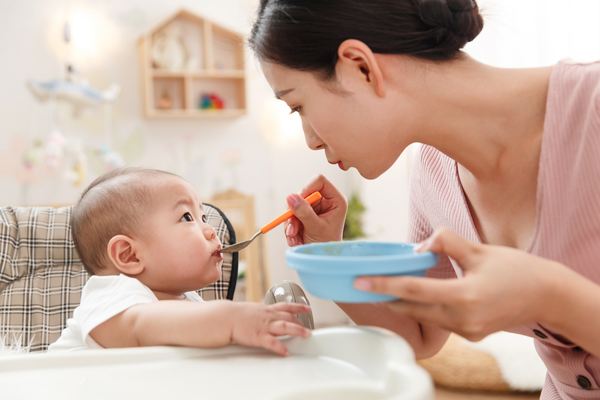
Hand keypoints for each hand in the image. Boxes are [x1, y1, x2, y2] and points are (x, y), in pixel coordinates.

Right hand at [230, 302, 310, 355]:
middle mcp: (268, 317)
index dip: (299, 307)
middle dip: (301, 323)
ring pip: (285, 327)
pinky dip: (280, 347)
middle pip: (289, 318)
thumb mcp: (253, 309)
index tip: (308, 309)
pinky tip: (285, 352)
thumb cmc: (237, 315)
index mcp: (267, 310)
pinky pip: (271, 342)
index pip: (286, 306)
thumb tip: (269, 314)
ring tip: (306, 335)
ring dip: (297, 331)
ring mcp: (264, 326)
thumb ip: (264, 313)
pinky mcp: (258, 336)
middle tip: (309, 330)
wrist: (225, 317)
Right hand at [284, 175, 346, 245]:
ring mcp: (313, 208)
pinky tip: (295, 240)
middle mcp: (324, 201)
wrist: (321, 260)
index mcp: (335, 200)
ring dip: (290, 223)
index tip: (298, 202)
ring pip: (293, 205)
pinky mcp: (303, 216)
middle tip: (292, 228)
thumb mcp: (316, 228)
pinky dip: (289, 228)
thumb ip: (304, 212)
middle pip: (302, 193)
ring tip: (294, 238)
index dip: (307, 188)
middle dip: (295, 212)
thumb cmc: (326, 245)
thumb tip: (290, 196)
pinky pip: (290, 216)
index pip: (319, 181)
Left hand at [354, 228, 569, 340]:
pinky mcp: (470, 334)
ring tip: (385, 286)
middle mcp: (462, 319)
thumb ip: (446, 242)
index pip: (413, 290)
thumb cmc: (517, 269)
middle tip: (362, 283)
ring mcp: (467, 330)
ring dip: (404, 303)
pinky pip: (439, 320)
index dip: (383, 285)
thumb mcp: (479, 249)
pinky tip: (415, 295)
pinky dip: (424, 308)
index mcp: (464, 296)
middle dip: (386, 296)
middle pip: (412, 308)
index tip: (359, 282)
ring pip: (424, 316)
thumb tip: (418, 245)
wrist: (547, 296)